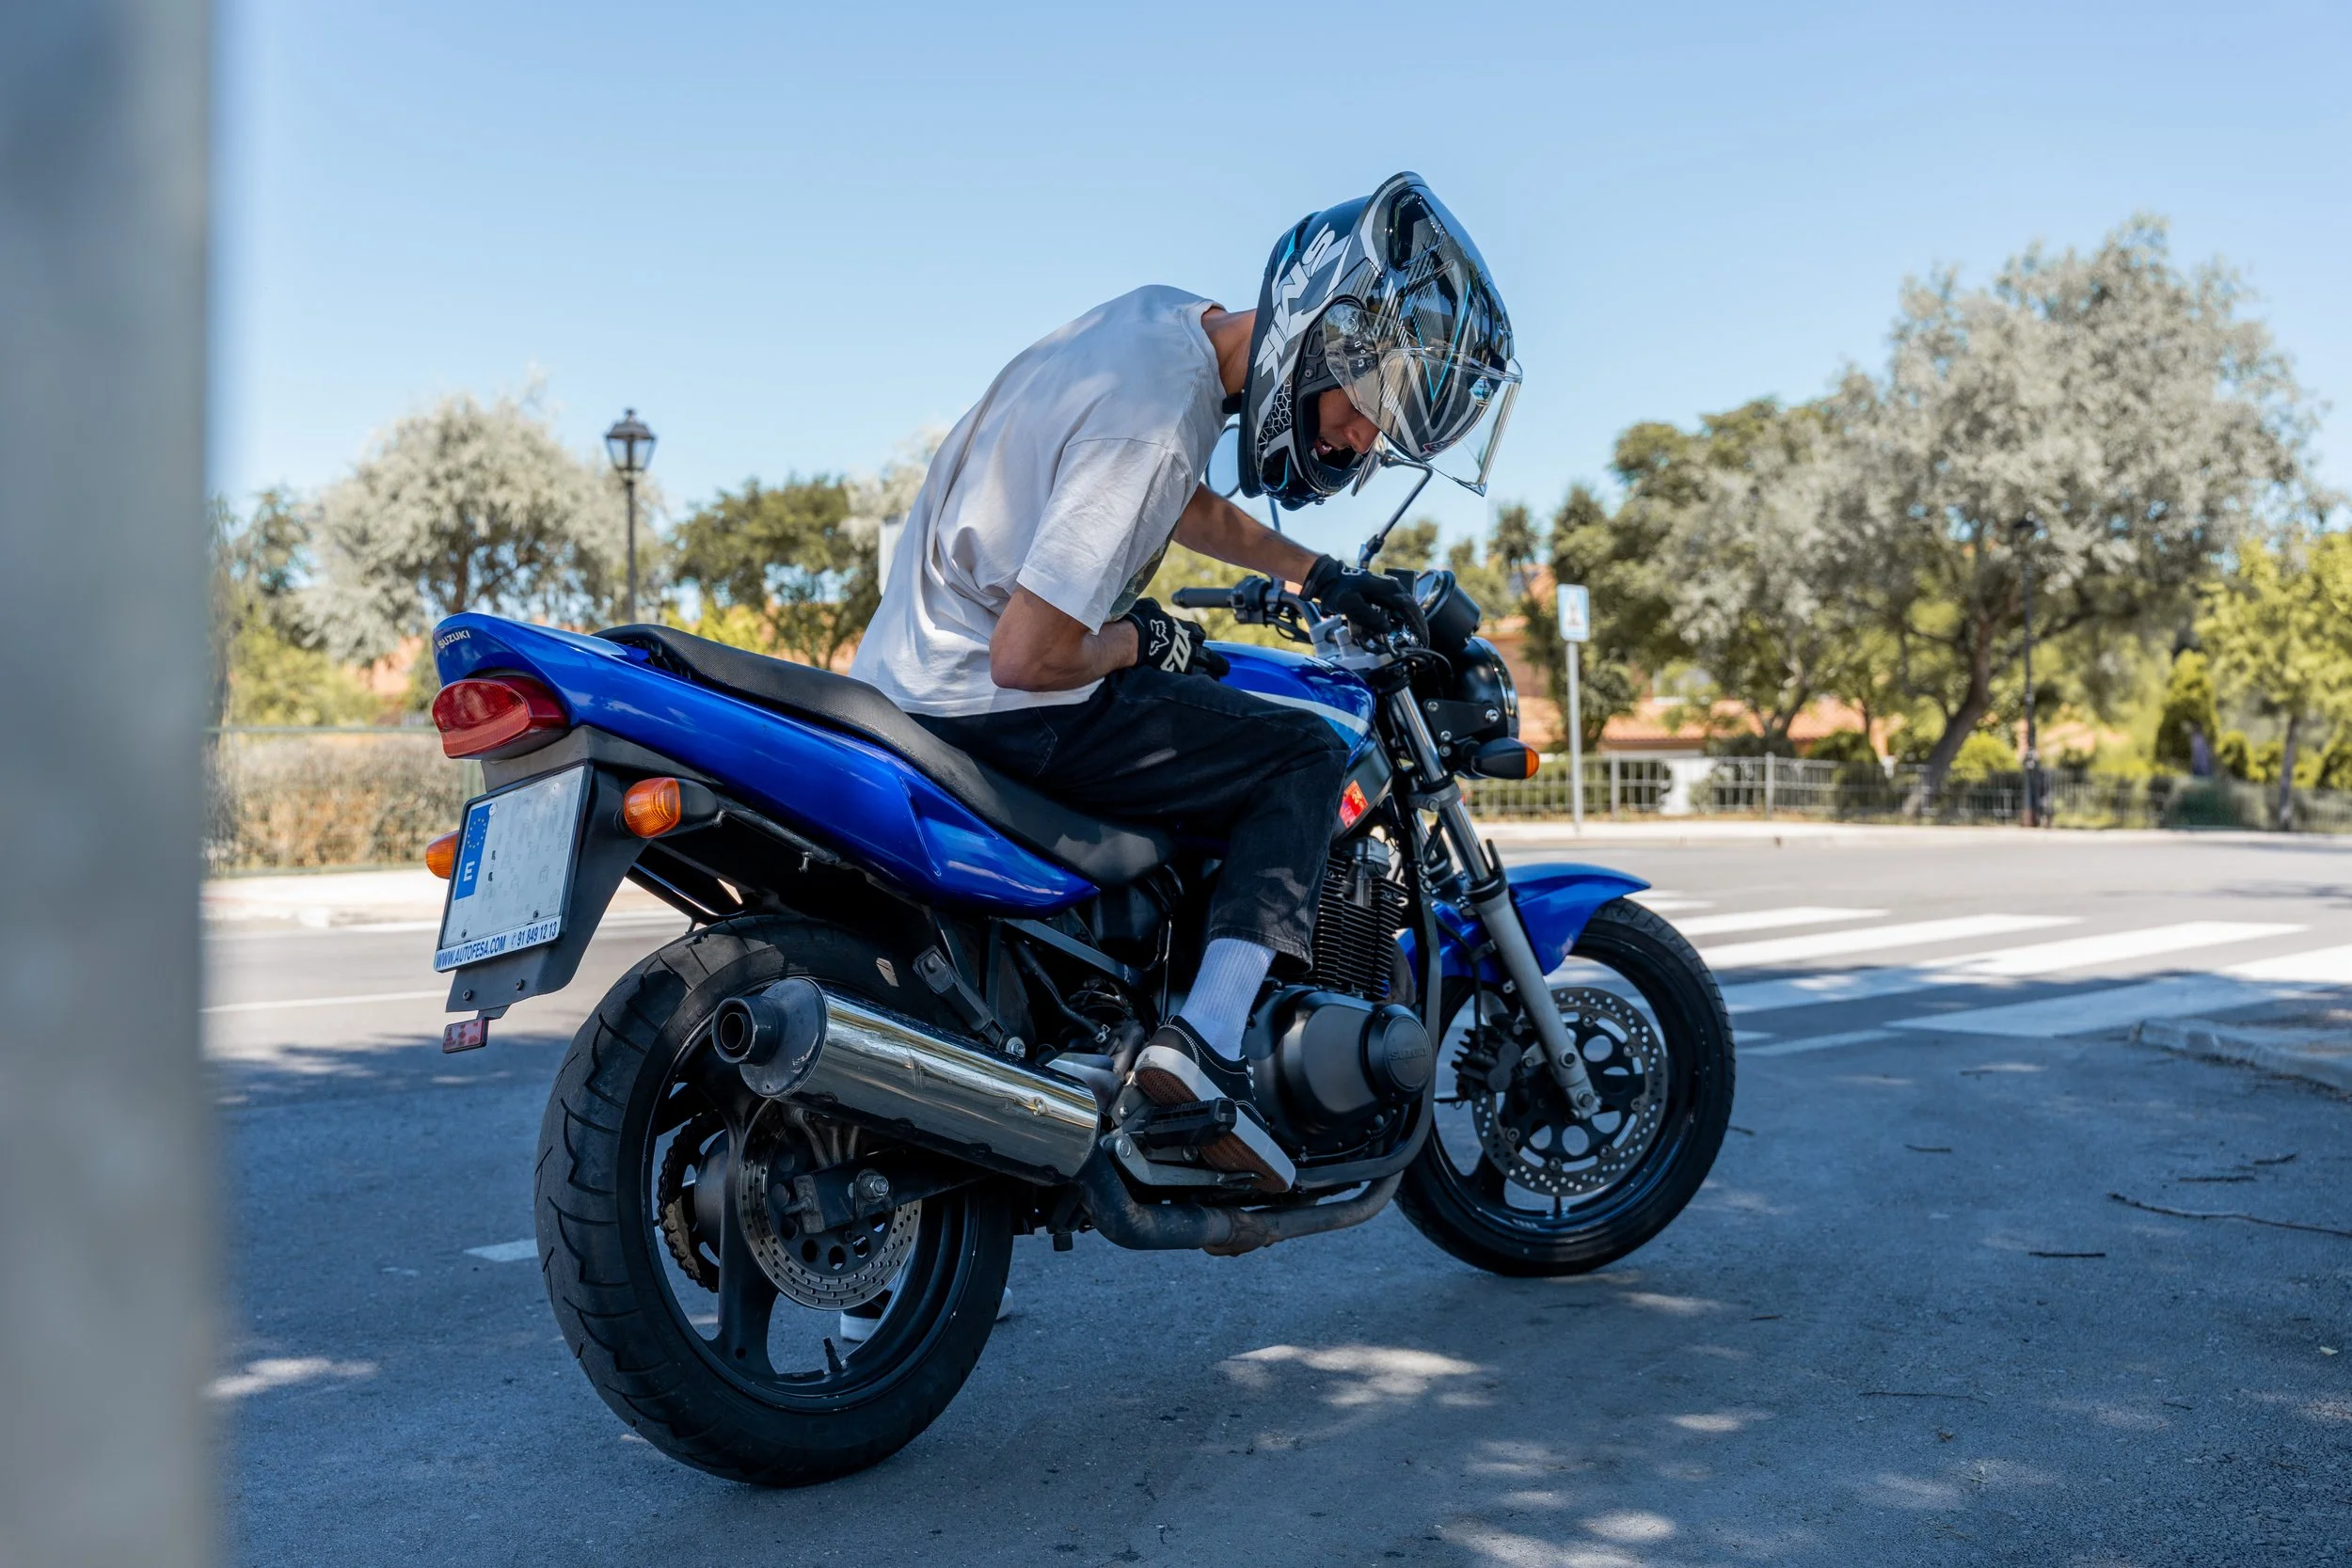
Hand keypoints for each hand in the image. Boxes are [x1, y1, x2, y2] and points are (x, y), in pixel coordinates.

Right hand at [1122, 598, 1227, 677]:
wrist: (1133, 639)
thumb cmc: (1139, 622)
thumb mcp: (1148, 609)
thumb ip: (1155, 610)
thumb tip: (1153, 607)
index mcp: (1182, 628)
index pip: (1198, 633)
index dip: (1199, 638)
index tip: (1200, 642)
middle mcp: (1186, 644)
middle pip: (1207, 654)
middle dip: (1217, 662)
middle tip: (1224, 667)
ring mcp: (1182, 659)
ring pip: (1203, 669)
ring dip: (1211, 674)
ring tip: (1217, 679)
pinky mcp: (1174, 672)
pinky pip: (1190, 679)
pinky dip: (1197, 683)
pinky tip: (1202, 687)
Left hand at [1302, 554, 1425, 639]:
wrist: (1327, 578)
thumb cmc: (1337, 589)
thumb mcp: (1351, 605)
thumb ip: (1370, 618)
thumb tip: (1387, 628)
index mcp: (1388, 589)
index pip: (1411, 609)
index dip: (1419, 625)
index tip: (1423, 638)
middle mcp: (1391, 588)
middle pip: (1410, 609)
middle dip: (1416, 626)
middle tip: (1420, 641)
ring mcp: (1386, 590)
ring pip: (1402, 610)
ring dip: (1405, 624)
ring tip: (1408, 637)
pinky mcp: (1379, 594)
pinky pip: (1393, 609)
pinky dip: (1395, 620)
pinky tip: (1391, 629)